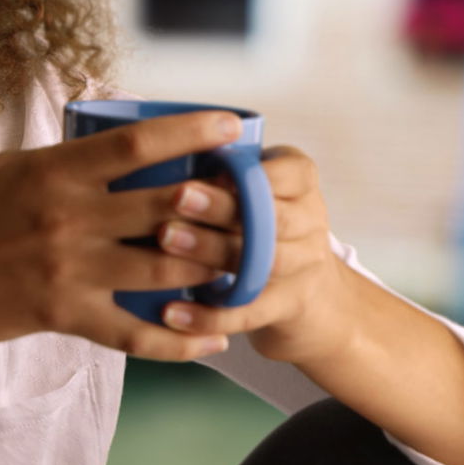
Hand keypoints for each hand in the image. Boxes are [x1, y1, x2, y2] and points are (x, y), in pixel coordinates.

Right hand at [0, 109, 250, 363]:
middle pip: (166, 206)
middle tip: (255, 203)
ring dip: (211, 269)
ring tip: (246, 266)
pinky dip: (179, 339)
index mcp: (55, 171)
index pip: (138, 144)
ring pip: (163, 270)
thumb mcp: (9, 169)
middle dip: (219, 206)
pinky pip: (134, 334)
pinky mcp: (63, 314)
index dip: (193, 132)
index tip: (233, 125)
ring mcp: (68, 268)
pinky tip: (211, 339)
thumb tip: (115, 140)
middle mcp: (68, 216)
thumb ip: (65, 160)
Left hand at [145, 145, 358, 367]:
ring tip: (167, 241)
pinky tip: (171, 312)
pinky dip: (209, 315)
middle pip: (271, 216)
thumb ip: (220, 168)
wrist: (308, 293)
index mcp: (300, 181)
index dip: (248, 172)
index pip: (285, 171)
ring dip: (212, 250)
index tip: (207, 162)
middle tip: (176, 197)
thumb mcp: (253, 186)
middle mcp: (310, 221)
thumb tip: (153, 149)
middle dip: (223, 206)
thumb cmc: (260, 222)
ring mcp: (304, 267)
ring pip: (263, 261)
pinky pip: (248, 312)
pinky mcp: (286, 308)